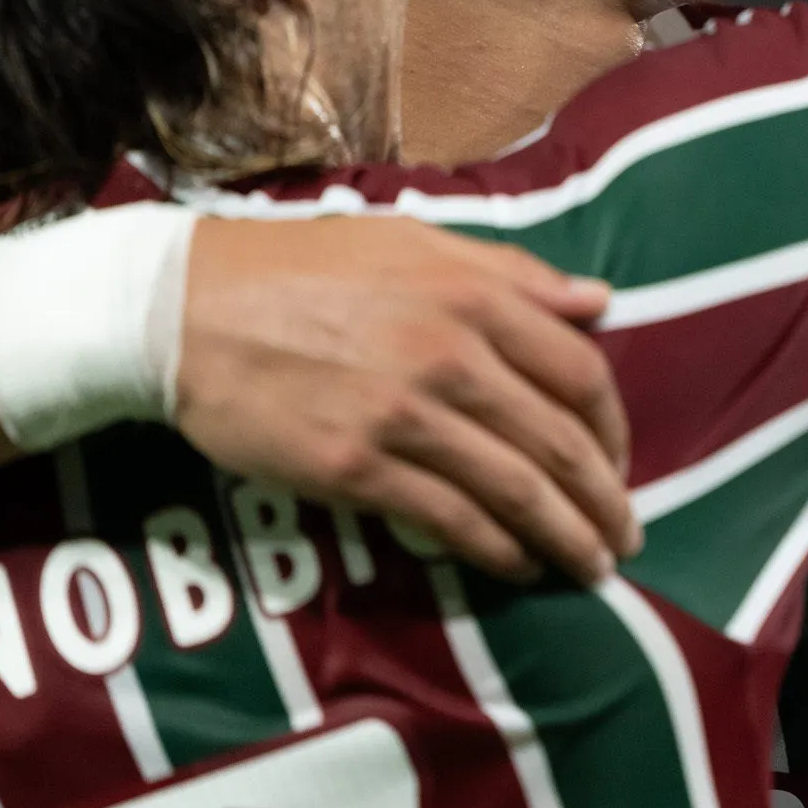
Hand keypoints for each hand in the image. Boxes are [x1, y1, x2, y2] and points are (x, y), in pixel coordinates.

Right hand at [173, 217, 636, 583]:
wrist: (183, 308)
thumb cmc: (303, 267)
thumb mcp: (414, 241)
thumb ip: (514, 274)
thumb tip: (600, 301)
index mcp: (473, 294)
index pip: (579, 371)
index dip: (612, 428)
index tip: (619, 462)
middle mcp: (450, 354)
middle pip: (557, 441)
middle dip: (603, 500)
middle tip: (623, 538)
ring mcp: (402, 414)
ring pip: (512, 489)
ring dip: (563, 536)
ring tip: (589, 566)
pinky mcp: (353, 467)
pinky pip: (447, 518)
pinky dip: (494, 549)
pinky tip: (516, 565)